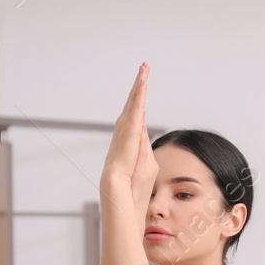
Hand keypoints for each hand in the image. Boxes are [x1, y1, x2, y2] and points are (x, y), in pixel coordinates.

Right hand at [100, 63, 157, 218]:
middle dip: (138, 88)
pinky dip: (139, 95)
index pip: (138, 119)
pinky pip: (136, 109)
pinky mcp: (130, 131)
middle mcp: (127, 134)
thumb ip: (145, 150)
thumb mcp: (145, 167)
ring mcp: (127, 131)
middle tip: (143, 69)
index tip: (143, 89)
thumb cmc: (131, 188)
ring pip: (134, 103)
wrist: (120, 194)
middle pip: (134, 106)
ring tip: (144, 69)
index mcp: (131, 143)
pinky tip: (143, 82)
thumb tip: (145, 135)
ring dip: (139, 85)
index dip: (140, 103)